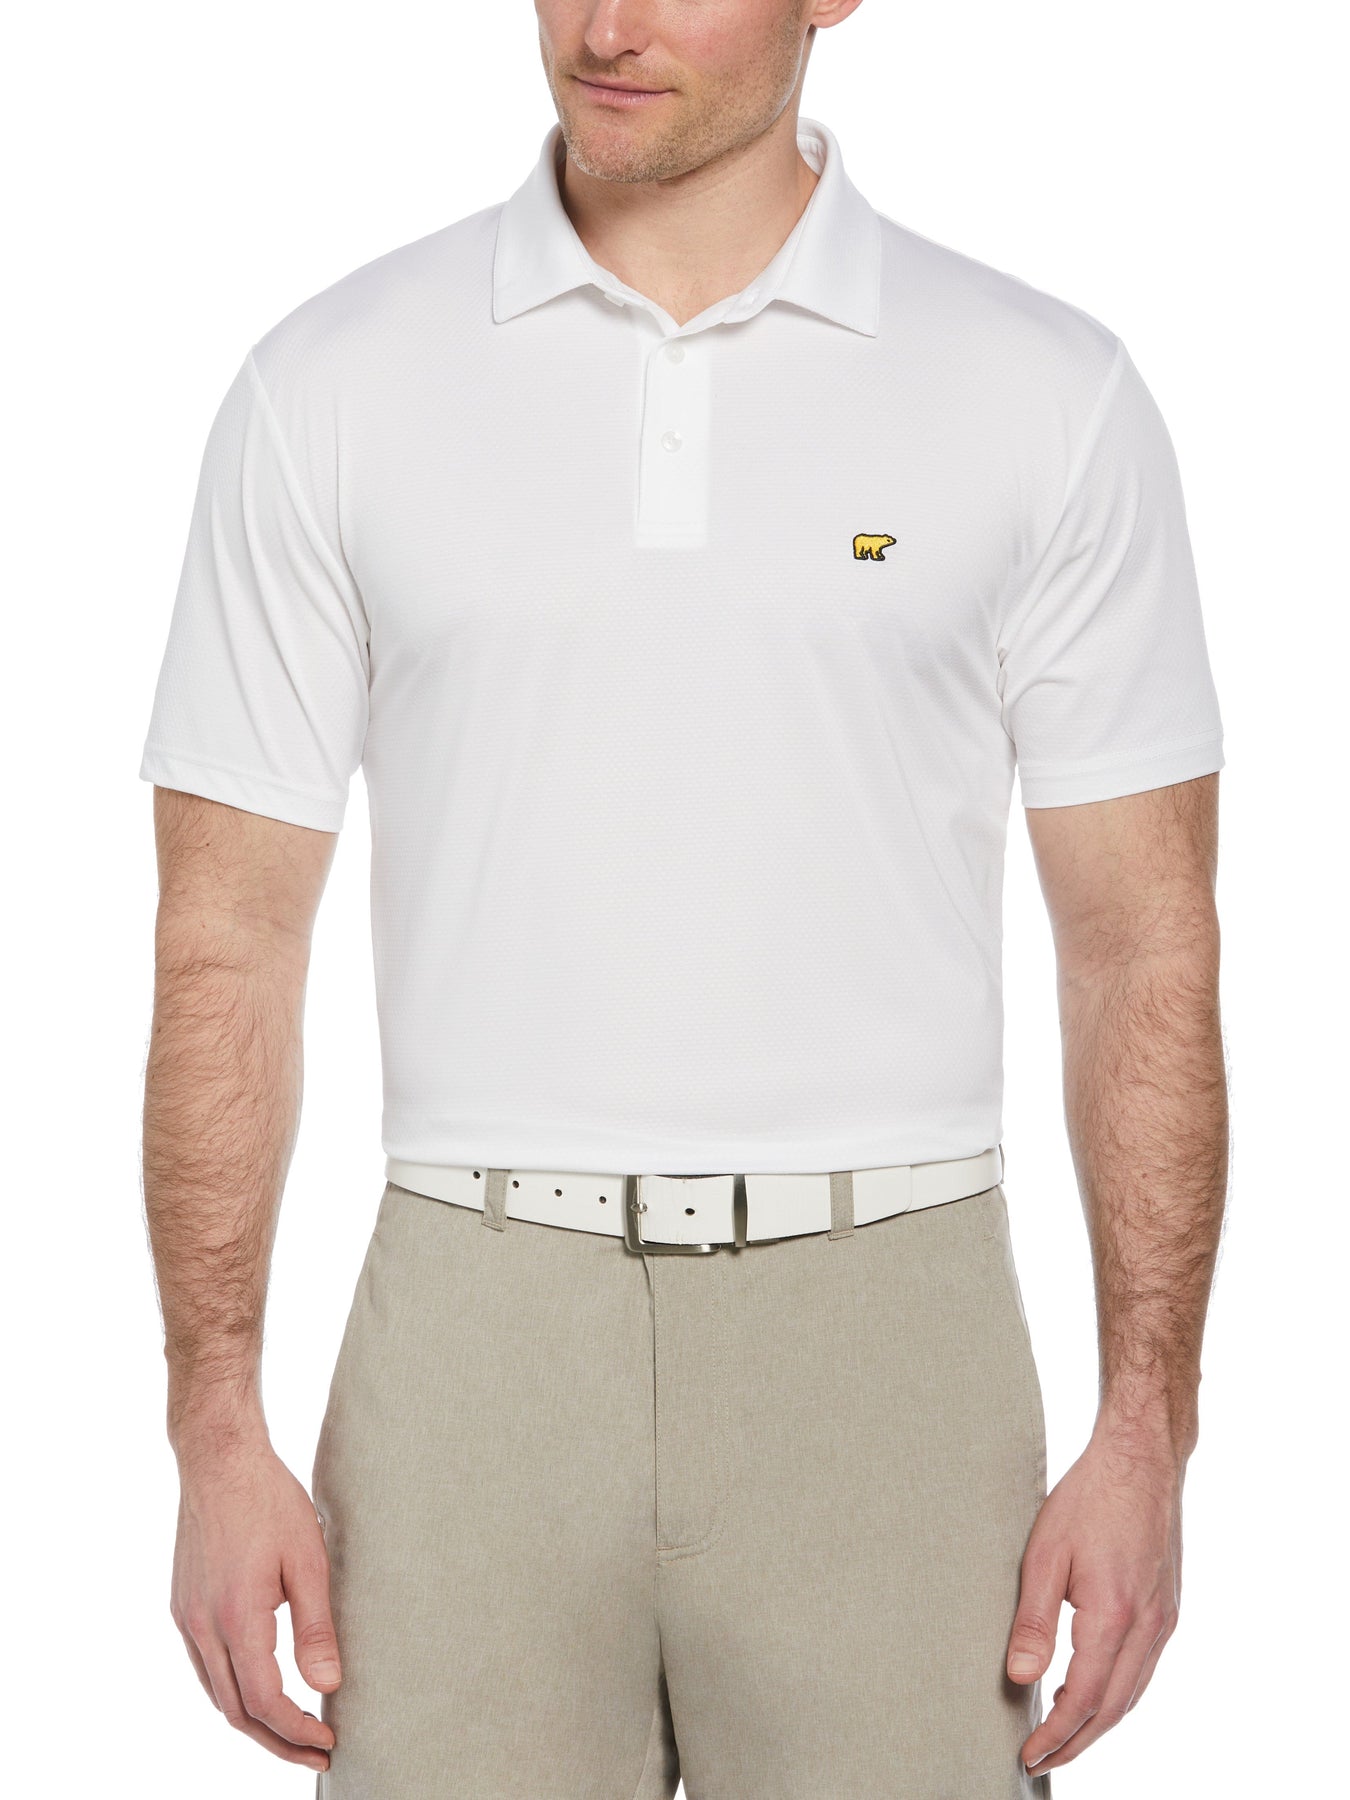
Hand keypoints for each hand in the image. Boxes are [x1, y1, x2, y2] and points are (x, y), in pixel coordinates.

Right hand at [169, 1435, 340, 1770]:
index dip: (297, 1731)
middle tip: (317, 1753)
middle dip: (277, 1741)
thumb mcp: (308, 1560)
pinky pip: (204, 1666)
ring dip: (252, 1720)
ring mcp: (186, 1616)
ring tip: (293, 1731)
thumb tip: (328, 1687)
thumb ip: (317, 1628)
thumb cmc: (270, 1501)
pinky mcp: (183, 1604)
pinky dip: (231, 1690)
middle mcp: (202, 1626)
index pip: (265, 1701)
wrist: (220, 1459)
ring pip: (215, 1693)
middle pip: (235, 1711)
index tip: (329, 1742)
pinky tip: (258, 1688)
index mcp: (237, 1618)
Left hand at [1006, 1425, 1183, 1775]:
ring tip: (1063, 1738)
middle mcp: (1148, 1628)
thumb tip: (1018, 1677)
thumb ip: (1032, 1621)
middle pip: (1112, 1710)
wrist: (1141, 1460)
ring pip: (1132, 1694)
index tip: (1028, 1755)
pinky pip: (1144, 1669)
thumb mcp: (1045, 1554)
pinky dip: (1118, 1695)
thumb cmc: (1089, 1498)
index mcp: (1114, 1617)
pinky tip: (1095, 1693)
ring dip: (1098, 1724)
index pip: (1083, 1700)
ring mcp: (1164, 1621)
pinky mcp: (1168, 1609)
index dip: (1055, 1736)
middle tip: (1041, 1761)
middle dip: (1076, 1743)